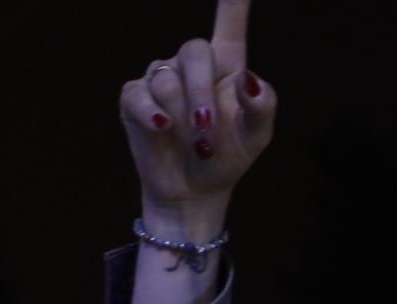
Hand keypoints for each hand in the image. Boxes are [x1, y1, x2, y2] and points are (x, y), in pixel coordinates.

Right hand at [118, 0, 274, 235]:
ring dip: (179, 112)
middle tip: (205, 128)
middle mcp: (193, 65)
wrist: (193, 191)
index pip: (230, 21)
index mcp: (228, 64)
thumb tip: (247, 79)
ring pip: (166, 78)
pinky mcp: (134, 101)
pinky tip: (161, 126)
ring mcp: (160, 80)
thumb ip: (262, 105)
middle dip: (200, 91)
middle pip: (194, 52)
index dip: (232, 1)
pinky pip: (137, 94)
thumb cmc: (228, 157)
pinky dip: (148, 111)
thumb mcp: (256, 136)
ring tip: (192, 142)